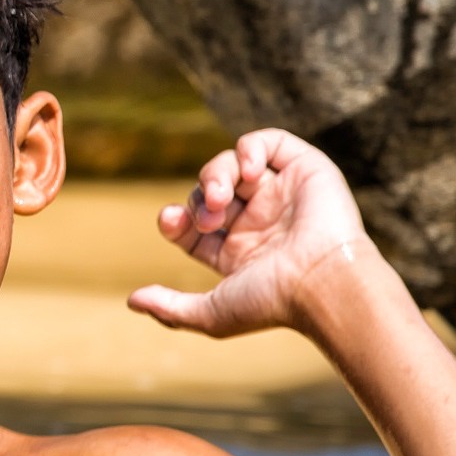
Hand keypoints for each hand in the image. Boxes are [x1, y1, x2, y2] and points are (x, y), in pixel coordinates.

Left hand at [128, 128, 370, 337]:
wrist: (322, 282)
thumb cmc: (272, 301)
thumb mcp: (211, 313)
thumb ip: (171, 309)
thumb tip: (132, 301)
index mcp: (237, 252)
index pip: (192, 225)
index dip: (176, 219)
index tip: (171, 221)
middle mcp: (258, 221)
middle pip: (208, 191)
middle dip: (199, 198)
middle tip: (209, 216)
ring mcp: (280, 193)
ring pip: (232, 164)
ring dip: (216, 175)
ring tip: (223, 197)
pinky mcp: (304, 169)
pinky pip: (268, 141)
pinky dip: (250, 148)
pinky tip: (250, 172)